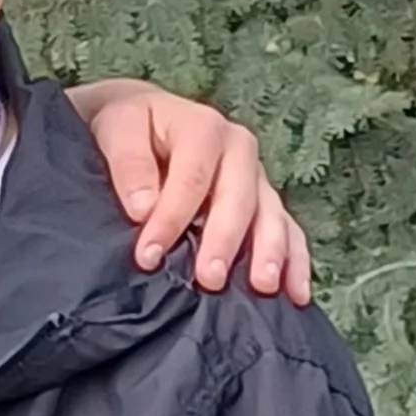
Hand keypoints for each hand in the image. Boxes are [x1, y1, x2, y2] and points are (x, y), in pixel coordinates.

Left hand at [79, 82, 311, 303]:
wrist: (148, 122)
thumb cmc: (132, 129)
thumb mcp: (119, 130)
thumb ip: (129, 164)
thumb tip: (143, 208)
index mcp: (203, 128)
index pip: (192, 177)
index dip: (171, 218)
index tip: (148, 257)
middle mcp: (239, 149)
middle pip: (239, 198)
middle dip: (225, 240)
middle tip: (209, 279)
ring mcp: (257, 178)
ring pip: (271, 215)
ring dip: (270, 252)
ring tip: (263, 286)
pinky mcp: (266, 202)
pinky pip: (290, 230)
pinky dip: (296, 261)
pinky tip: (297, 293)